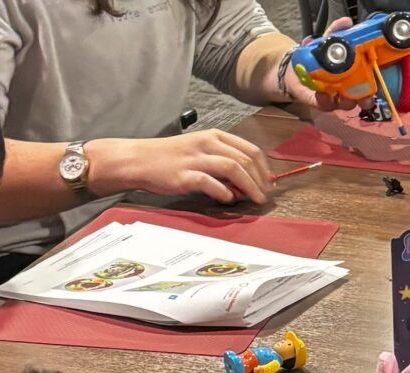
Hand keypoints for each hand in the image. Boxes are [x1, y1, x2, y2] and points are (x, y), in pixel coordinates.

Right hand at [89, 130, 274, 205]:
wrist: (140, 160)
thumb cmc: (171, 158)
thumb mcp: (200, 151)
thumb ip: (222, 162)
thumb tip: (245, 182)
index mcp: (214, 136)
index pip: (249, 149)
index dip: (264, 168)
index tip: (269, 183)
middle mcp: (207, 144)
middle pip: (245, 159)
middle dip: (260, 180)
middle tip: (265, 195)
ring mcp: (196, 159)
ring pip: (233, 168)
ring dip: (249, 186)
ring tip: (255, 199)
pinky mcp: (185, 175)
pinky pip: (211, 183)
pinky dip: (224, 192)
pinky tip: (228, 200)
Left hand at [281, 18, 364, 109]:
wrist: (296, 66)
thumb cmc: (317, 56)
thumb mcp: (327, 42)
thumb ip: (336, 32)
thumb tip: (346, 22)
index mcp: (353, 75)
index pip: (368, 83)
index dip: (373, 85)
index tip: (373, 83)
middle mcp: (347, 89)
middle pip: (361, 100)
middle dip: (364, 100)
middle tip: (364, 97)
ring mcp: (334, 98)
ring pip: (345, 105)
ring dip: (346, 101)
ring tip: (341, 92)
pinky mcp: (319, 102)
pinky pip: (325, 106)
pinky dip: (324, 101)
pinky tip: (321, 93)